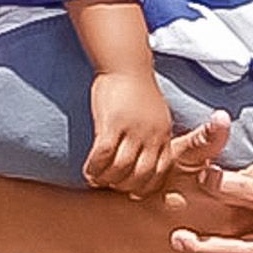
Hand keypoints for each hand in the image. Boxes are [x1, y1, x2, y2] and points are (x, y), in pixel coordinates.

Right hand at [83, 65, 181, 195]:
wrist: (125, 62)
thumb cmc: (137, 88)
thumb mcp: (156, 114)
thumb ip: (154, 136)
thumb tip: (146, 160)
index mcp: (164, 134)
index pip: (160, 173)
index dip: (144, 186)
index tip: (130, 189)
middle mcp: (151, 135)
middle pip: (141, 176)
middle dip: (124, 187)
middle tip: (110, 186)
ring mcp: (132, 130)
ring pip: (121, 169)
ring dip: (106, 180)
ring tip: (96, 179)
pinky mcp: (112, 123)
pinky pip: (103, 156)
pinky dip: (94, 168)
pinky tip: (88, 170)